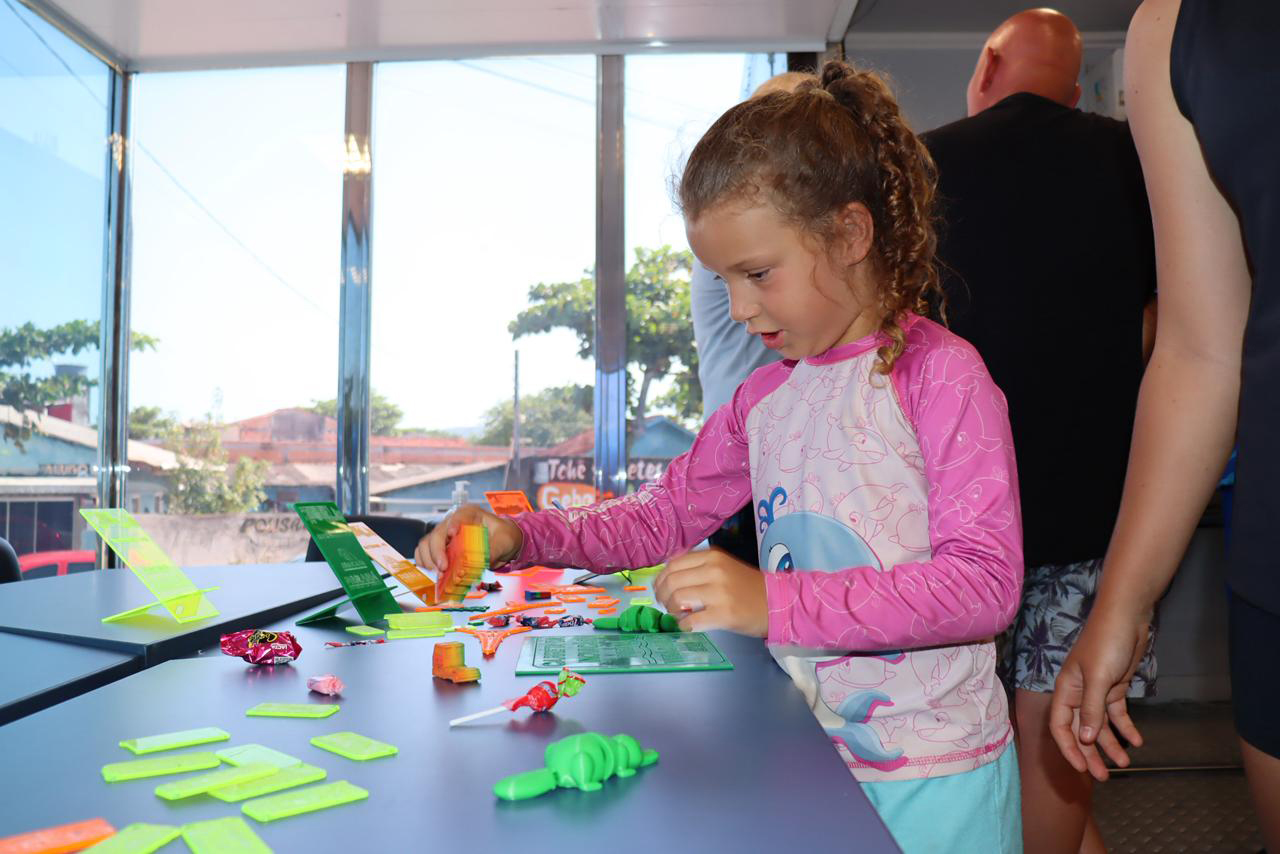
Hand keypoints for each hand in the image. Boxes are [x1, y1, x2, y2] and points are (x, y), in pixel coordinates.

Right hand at [415, 504, 522, 572]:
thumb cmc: (504, 537)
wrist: (503, 544)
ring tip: (438, 575)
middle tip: (443, 568)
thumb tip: (481, 561)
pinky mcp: (441, 549)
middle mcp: (453, 522)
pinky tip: (433, 574)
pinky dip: (426, 565)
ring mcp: (444, 536)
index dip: (452, 525)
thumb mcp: (505, 541)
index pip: (457, 517)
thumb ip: (494, 549)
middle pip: (437, 534)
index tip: (452, 535)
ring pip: (426, 545)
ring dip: (429, 560)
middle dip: (437, 552)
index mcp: (469, 514)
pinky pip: (425, 555)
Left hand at [653, 549, 767, 636]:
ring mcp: (718, 593)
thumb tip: (667, 576)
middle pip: (671, 581)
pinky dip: (683, 625)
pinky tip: (688, 625)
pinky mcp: (723, 614)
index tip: (661, 589)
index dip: (661, 578)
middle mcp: (714, 571)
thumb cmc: (746, 586)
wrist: (776, 602)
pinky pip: (690, 620)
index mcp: (712, 557)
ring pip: (677, 599)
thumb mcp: (722, 566)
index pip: (673, 564)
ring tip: (678, 615)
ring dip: (671, 610)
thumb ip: (697, 567)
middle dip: (662, 596)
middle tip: (666, 605)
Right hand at [1049, 605, 1151, 780]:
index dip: (1069, 748)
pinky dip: (1126, 728)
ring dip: (1111, 744)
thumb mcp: (1099, 678)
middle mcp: (1079, 693)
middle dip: (1091, 754)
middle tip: (1104, 777)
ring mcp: (1097, 691)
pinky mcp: (1115, 687)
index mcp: (1066, 689)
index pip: (1061, 725)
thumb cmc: (1106, 642)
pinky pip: (1117, 714)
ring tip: (1124, 764)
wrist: (1127, 616)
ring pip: (1101, 725)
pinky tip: (1137, 741)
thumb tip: (1086, 739)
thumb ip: (1092, 709)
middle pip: (1081, 730)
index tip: (1082, 768)